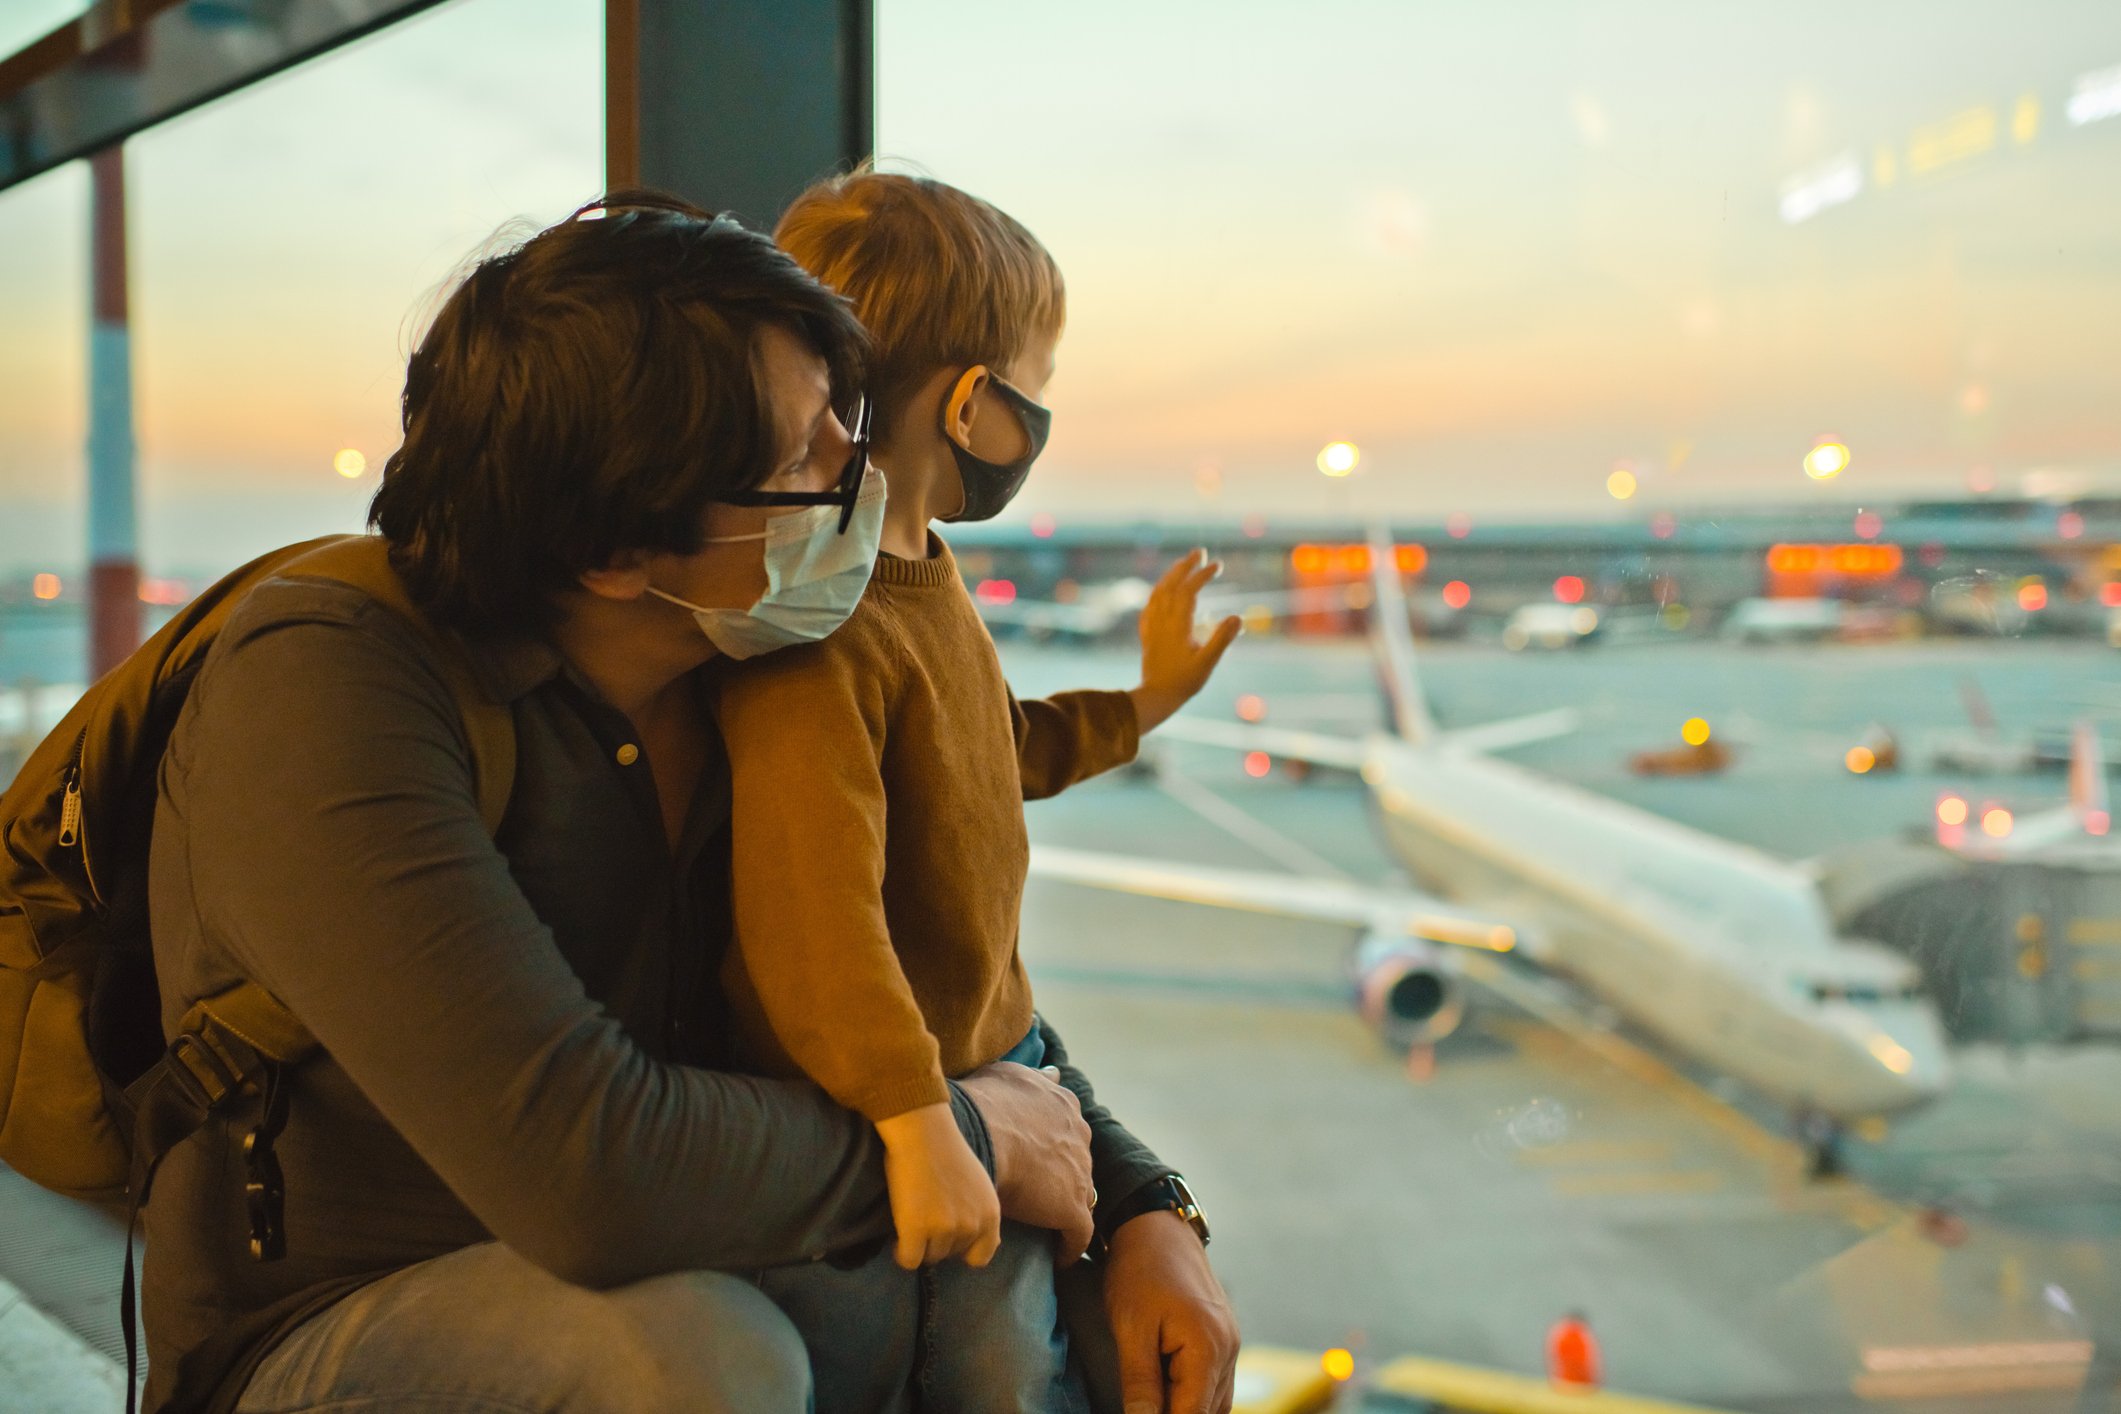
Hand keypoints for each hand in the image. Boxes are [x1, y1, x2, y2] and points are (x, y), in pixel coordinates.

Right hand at [874, 1103, 1002, 1269]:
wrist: (922, 1132)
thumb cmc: (946, 1151)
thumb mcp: (978, 1185)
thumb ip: (980, 1214)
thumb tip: (980, 1248)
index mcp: (991, 1214)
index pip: (981, 1257)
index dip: (962, 1250)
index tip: (947, 1236)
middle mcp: (973, 1225)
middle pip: (950, 1257)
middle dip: (937, 1242)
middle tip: (924, 1214)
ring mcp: (945, 1229)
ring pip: (929, 1258)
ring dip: (918, 1244)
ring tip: (912, 1216)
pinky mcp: (917, 1230)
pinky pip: (908, 1261)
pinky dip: (901, 1252)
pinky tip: (898, 1235)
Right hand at [955, 1062, 1095, 1263]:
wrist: (978, 1135)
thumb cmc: (985, 1103)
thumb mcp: (1012, 1074)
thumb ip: (1036, 1075)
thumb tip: (1053, 1070)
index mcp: (1066, 1106)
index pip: (1069, 1130)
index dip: (1056, 1147)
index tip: (1042, 1159)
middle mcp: (1081, 1137)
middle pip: (1078, 1162)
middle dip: (1064, 1176)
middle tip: (1039, 1192)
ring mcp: (1080, 1174)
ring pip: (1080, 1196)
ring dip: (1066, 1208)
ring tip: (1046, 1224)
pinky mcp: (1072, 1209)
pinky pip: (1078, 1236)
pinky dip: (1069, 1246)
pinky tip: (1056, 1255)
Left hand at [1104, 1210, 1239, 1413]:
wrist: (1155, 1225)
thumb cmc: (1139, 1271)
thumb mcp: (1131, 1329)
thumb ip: (1141, 1384)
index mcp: (1208, 1349)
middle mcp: (1228, 1348)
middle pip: (1207, 1410)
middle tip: (1141, 1406)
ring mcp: (1229, 1341)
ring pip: (1214, 1400)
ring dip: (1185, 1406)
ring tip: (1151, 1397)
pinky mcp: (1222, 1336)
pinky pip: (1214, 1380)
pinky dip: (1193, 1392)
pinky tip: (1167, 1389)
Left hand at [1131, 549, 1242, 734]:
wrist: (1156, 696)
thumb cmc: (1184, 682)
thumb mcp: (1208, 663)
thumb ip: (1222, 639)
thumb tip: (1237, 617)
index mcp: (1177, 624)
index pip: (1189, 590)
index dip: (1203, 575)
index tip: (1218, 565)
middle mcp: (1162, 620)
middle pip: (1171, 584)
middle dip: (1185, 565)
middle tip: (1200, 552)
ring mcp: (1152, 625)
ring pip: (1158, 591)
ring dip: (1171, 574)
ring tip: (1183, 564)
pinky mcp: (1147, 633)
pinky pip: (1150, 604)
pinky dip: (1159, 591)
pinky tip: (1162, 592)